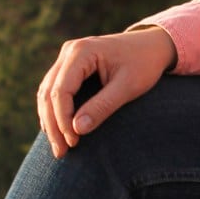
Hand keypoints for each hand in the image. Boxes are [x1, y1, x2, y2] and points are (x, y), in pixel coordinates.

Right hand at [37, 26, 177, 158]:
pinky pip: (54, 90)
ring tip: (59, 148)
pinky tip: (59, 132)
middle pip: (49, 92)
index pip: (61, 90)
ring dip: (50, 121)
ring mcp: (68, 57)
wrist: (152, 45)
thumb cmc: (144, 64)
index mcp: (82, 51)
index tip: (74, 141)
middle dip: (53, 125)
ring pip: (47, 92)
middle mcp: (70, 50)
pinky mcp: (70, 65)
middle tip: (61, 152)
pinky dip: (54, 111)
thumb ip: (103, 106)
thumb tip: (77, 129)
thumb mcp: (128, 86)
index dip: (63, 119)